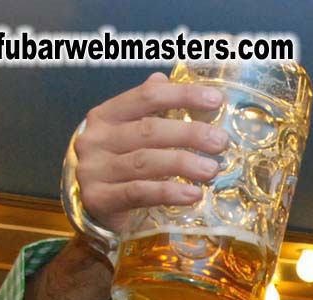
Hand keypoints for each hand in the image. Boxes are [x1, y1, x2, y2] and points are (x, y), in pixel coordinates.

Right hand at [73, 72, 230, 232]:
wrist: (92, 207)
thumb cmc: (118, 165)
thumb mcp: (128, 133)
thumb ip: (146, 108)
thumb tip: (163, 78)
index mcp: (105, 115)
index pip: (146, 97)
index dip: (182, 95)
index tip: (216, 100)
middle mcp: (96, 139)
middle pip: (148, 130)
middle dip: (189, 134)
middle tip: (220, 141)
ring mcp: (95, 169)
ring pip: (145, 162)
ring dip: (184, 164)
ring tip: (211, 170)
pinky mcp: (99, 199)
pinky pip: (139, 192)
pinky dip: (169, 192)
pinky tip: (193, 194)